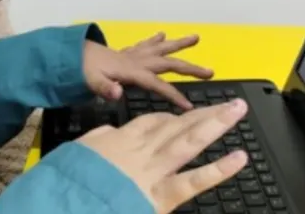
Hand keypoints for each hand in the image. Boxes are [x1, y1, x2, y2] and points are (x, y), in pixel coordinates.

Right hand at [78, 99, 249, 212]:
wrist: (66, 200)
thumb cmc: (68, 181)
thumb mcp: (77, 152)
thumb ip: (98, 140)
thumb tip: (109, 132)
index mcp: (120, 141)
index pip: (151, 123)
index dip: (171, 118)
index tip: (183, 115)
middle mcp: (142, 151)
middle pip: (178, 125)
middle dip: (205, 113)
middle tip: (232, 103)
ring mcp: (154, 171)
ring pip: (190, 141)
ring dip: (216, 124)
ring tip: (238, 111)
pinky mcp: (161, 196)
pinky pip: (193, 181)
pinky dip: (218, 170)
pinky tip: (238, 158)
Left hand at [84, 32, 212, 108]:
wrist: (69, 55)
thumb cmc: (81, 70)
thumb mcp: (90, 81)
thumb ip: (104, 88)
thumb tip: (117, 93)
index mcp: (132, 71)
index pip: (158, 84)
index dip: (174, 95)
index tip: (189, 107)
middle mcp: (137, 60)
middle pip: (168, 63)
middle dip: (190, 68)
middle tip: (210, 71)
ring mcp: (132, 55)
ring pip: (160, 48)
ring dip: (178, 44)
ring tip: (195, 37)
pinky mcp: (125, 53)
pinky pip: (144, 45)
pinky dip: (154, 40)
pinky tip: (162, 34)